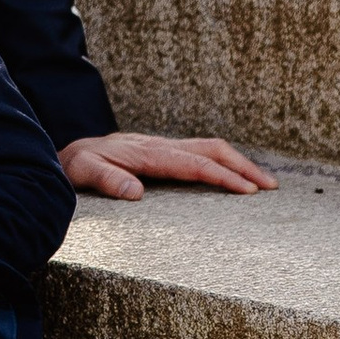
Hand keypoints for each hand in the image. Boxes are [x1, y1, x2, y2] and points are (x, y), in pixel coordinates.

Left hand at [59, 132, 276, 201]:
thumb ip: (107, 180)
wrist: (68, 153)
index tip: (248, 190)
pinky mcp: (163, 151)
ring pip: (208, 148)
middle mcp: (160, 146)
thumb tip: (135, 192)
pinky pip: (199, 153)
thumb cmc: (76, 165)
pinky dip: (223, 161)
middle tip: (270, 186)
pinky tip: (234, 175)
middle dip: (243, 166)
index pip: (194, 164)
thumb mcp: (83, 171)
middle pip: (211, 149)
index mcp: (147, 153)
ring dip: (238, 162)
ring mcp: (163, 147)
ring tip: (263, 182)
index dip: (223, 177)